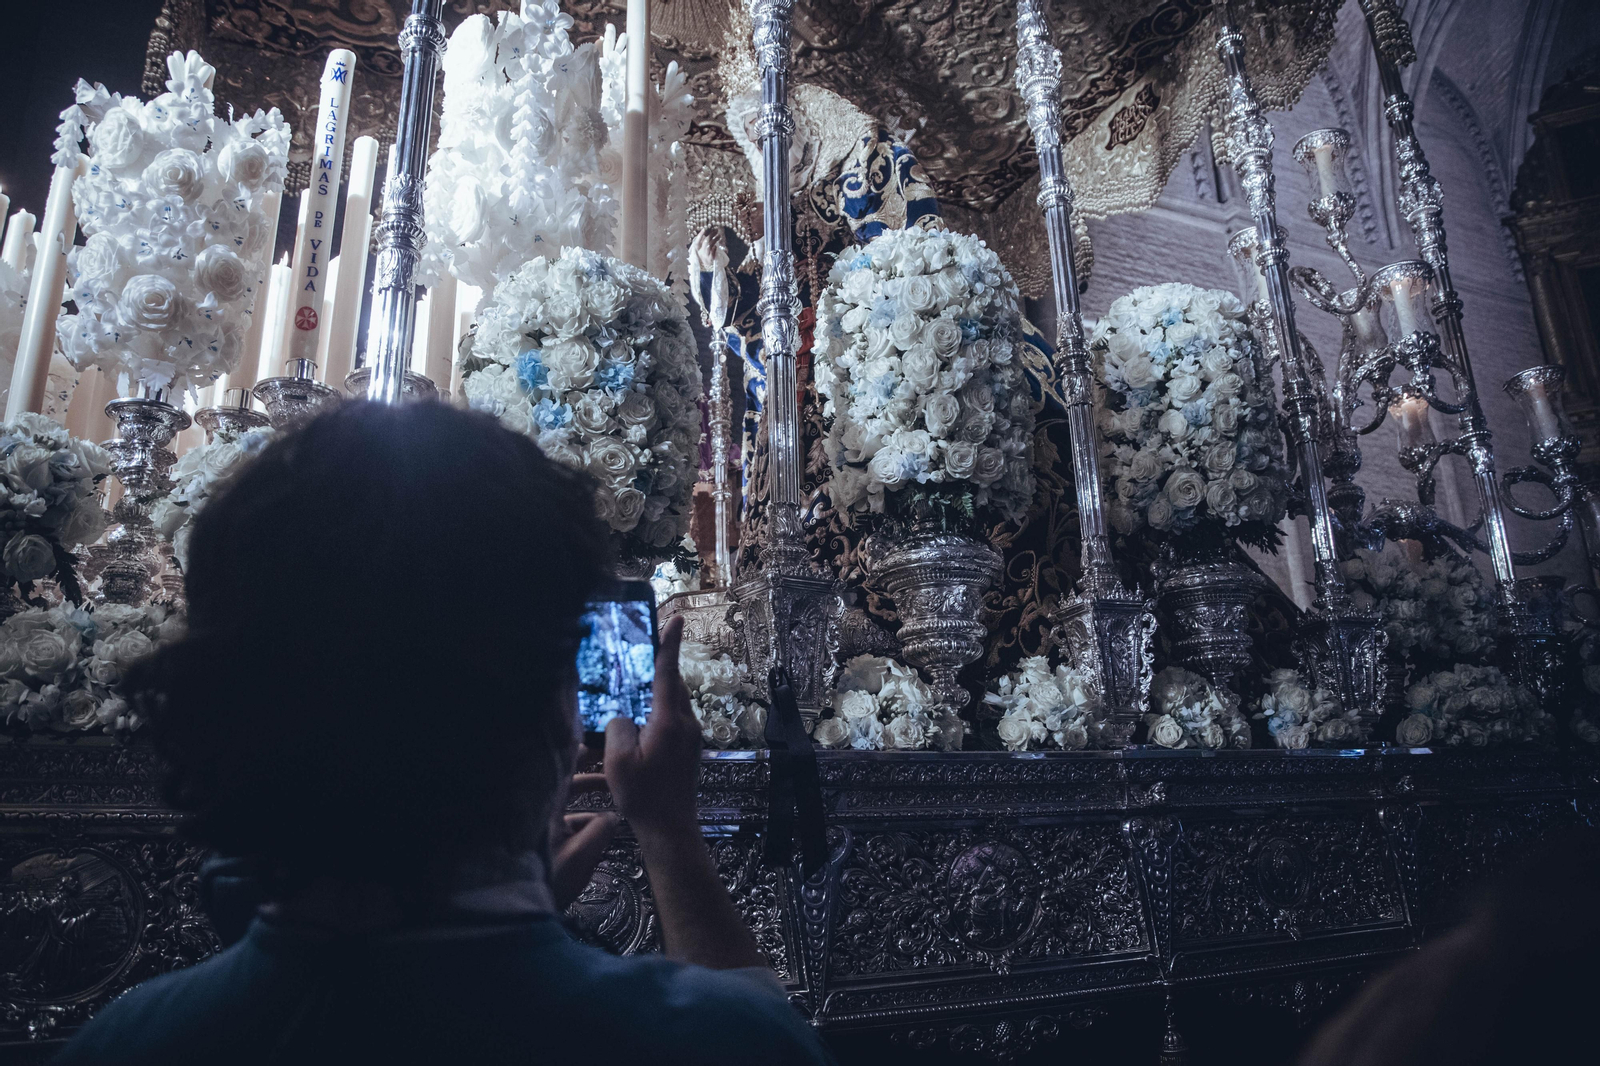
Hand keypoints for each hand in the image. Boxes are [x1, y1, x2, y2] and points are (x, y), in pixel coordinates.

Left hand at [547, 753, 617, 909]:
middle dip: (591, 779)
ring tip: (614, 804)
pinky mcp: (540, 842)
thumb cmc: (548, 879)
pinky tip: (599, 829)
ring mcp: (539, 827)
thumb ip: (602, 830)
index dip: (578, 754)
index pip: (561, 770)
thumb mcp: (582, 855)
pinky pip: (563, 823)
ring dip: (589, 803)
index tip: (598, 745)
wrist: (517, 910)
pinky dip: (580, 822)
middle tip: (613, 773)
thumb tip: (614, 814)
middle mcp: (540, 812)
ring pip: (566, 805)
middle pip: (565, 785)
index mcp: (546, 807)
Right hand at [604, 616, 702, 839]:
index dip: (669, 643)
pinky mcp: (689, 748)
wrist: (670, 828)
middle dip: (661, 663)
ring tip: (637, 683)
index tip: (675, 618)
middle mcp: (686, 723)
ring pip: (674, 701)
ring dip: (659, 688)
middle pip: (673, 683)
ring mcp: (691, 736)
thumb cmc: (644, 797)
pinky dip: (660, 708)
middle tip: (644, 645)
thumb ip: (618, 726)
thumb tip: (624, 715)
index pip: (668, 672)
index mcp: (669, 721)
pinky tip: (642, 719)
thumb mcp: (618, 760)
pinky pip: (674, 717)